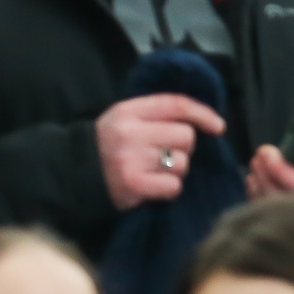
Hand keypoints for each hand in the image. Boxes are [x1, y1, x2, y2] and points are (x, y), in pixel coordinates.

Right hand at [96, 92, 226, 209]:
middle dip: (183, 148)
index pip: (176, 105)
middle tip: (164, 154)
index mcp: (128, 111)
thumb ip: (158, 114)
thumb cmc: (111, 145)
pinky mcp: (133, 185)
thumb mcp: (127, 119)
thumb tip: (205, 119)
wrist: (75, 174)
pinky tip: (152, 186)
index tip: (218, 126)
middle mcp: (130, 132)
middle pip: (186, 136)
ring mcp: (131, 159)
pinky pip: (174, 186)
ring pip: (183, 163)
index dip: (203, 114)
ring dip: (176, 170)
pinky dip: (169, 188)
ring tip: (154, 170)